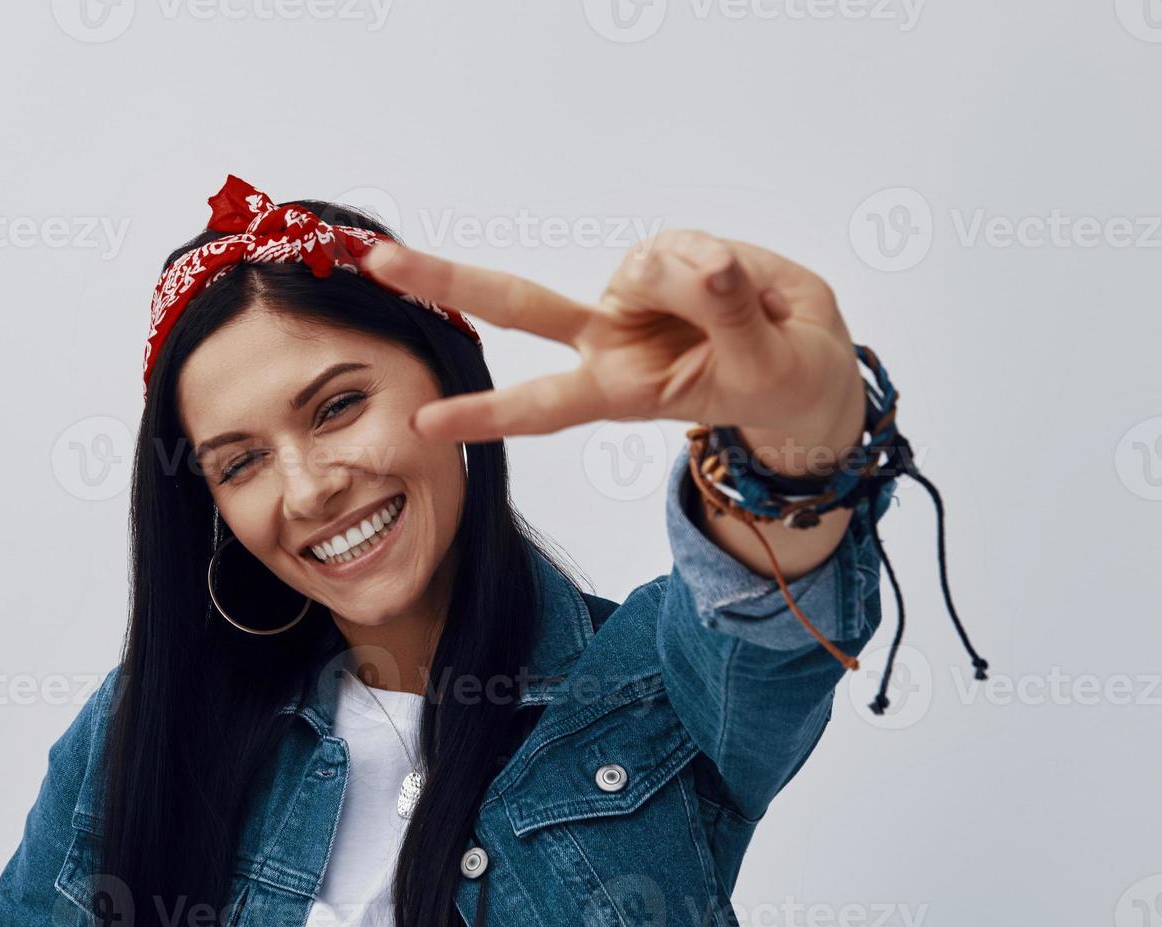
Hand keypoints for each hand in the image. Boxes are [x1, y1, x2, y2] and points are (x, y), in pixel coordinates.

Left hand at [360, 231, 865, 467]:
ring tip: (751, 309)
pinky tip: (742, 282)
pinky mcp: (657, 263)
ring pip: (647, 262)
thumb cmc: (780, 378)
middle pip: (520, 304)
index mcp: (622, 392)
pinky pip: (680, 243)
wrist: (808, 365)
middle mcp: (608, 343)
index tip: (424, 423)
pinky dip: (719, 259)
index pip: (544, 404)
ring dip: (708, 276)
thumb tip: (697, 259)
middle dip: (448, 279)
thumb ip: (726, 308)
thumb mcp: (766, 361)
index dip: (487, 413)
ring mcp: (629, 299)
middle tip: (378, 259)